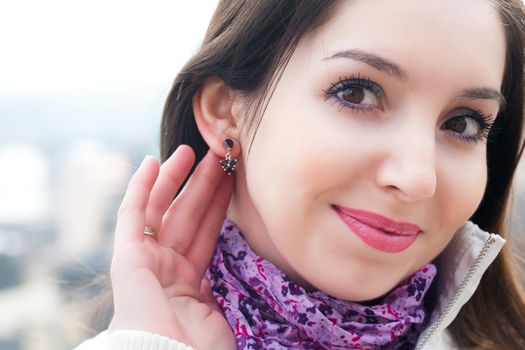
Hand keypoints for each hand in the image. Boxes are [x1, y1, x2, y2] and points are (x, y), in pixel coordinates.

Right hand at [110, 145, 235, 349]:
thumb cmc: (197, 348)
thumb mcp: (212, 313)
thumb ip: (211, 287)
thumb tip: (213, 274)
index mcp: (188, 282)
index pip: (206, 233)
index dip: (218, 206)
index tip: (232, 181)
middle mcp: (165, 268)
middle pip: (188, 215)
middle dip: (204, 185)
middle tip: (222, 156)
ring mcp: (145, 261)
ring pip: (164, 209)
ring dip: (178, 178)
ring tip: (196, 150)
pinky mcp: (126, 258)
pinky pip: (132, 216)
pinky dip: (139, 188)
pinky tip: (153, 162)